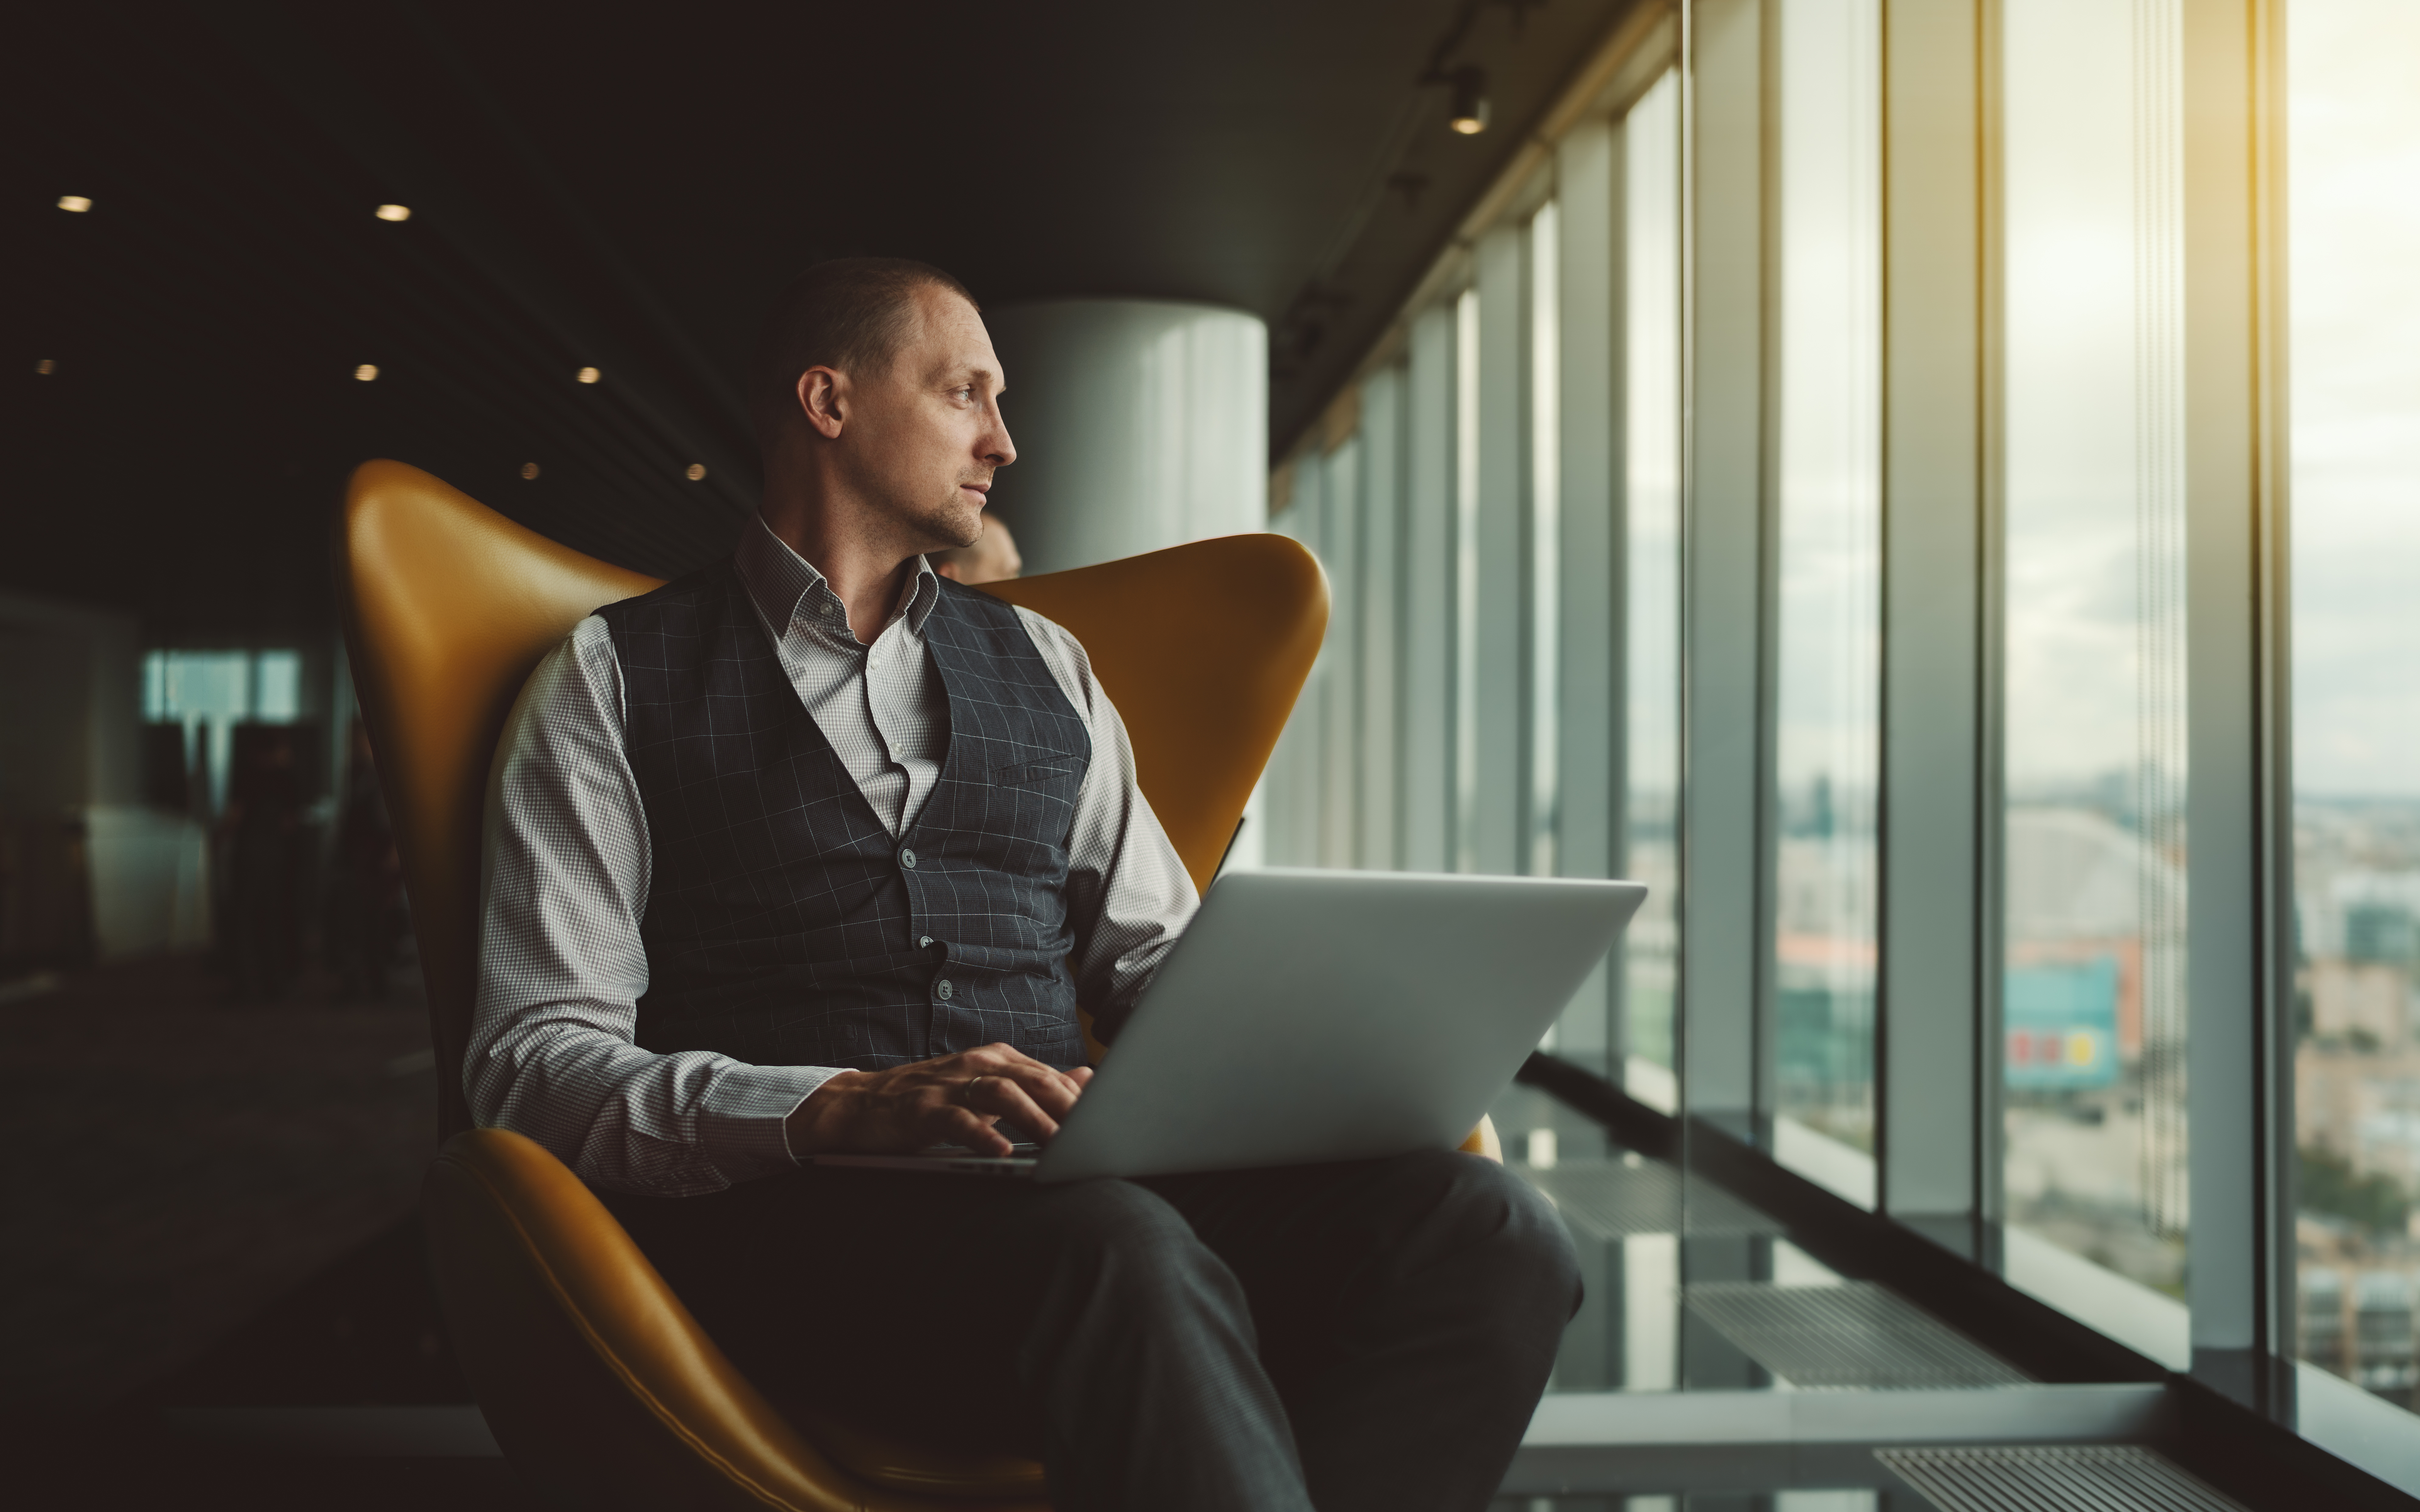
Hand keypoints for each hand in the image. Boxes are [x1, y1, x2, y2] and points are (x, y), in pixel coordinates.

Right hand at [786, 1043, 1094, 1157]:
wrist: (862, 1105)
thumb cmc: (931, 1101)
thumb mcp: (987, 1088)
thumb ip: (1036, 1083)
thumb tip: (1086, 1076)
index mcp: (997, 1059)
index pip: (1049, 1075)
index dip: (1081, 1098)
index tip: (1111, 1120)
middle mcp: (977, 1064)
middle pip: (1033, 1078)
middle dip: (1067, 1104)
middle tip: (1096, 1132)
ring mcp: (949, 1085)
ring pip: (1001, 1093)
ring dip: (1034, 1118)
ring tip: (1058, 1143)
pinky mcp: (924, 1108)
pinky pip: (957, 1119)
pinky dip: (981, 1134)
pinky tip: (1000, 1151)